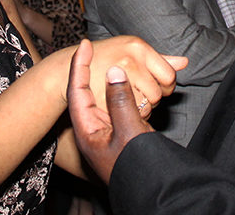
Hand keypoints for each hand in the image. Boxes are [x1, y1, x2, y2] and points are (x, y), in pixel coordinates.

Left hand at [68, 39, 154, 182]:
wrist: (157, 190)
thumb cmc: (137, 166)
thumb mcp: (128, 131)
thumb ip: (120, 99)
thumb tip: (114, 71)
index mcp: (87, 130)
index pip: (77, 90)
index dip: (80, 65)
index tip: (85, 44)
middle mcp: (95, 130)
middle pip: (92, 91)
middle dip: (97, 68)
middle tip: (102, 47)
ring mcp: (110, 132)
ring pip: (111, 98)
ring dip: (118, 79)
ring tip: (125, 60)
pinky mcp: (126, 134)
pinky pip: (125, 107)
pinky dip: (132, 92)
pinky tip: (141, 83)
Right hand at [83, 36, 186, 115]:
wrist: (69, 69)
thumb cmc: (105, 57)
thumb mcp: (131, 51)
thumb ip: (159, 59)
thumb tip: (185, 62)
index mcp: (137, 47)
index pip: (168, 75)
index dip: (167, 85)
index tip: (160, 87)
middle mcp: (129, 61)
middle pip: (158, 93)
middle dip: (153, 97)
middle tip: (143, 94)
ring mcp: (117, 79)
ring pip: (146, 105)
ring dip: (143, 107)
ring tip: (132, 100)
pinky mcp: (105, 98)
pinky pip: (130, 114)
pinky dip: (131, 115)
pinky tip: (124, 109)